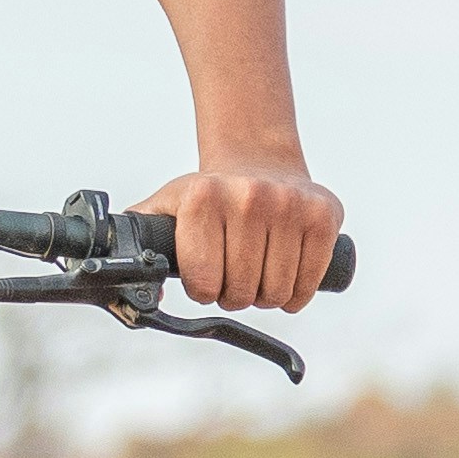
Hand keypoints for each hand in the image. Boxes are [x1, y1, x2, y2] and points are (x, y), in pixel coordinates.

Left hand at [152, 146, 347, 317]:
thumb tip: (135, 287)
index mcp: (203, 197)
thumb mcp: (167, 208)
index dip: (204, 289)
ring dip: (266, 297)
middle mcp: (249, 197)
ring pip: (276, 293)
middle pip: (241, 292)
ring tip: (258, 273)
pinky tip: (286, 277)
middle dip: (235, 294)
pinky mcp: (324, 216)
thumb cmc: (210, 196)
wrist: (259, 160)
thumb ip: (140, 243)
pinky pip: (309, 283)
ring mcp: (290, 205)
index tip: (207, 276)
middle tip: (234, 276)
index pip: (203, 283)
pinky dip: (297, 294)